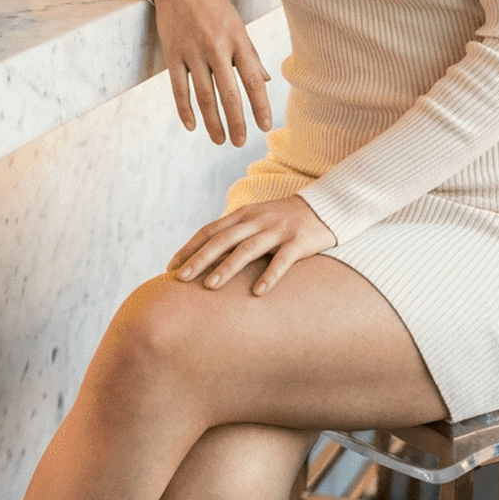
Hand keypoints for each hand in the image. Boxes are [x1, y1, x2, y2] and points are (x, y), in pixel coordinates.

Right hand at [150, 0, 273, 146]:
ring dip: (213, 122)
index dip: (260, 106)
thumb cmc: (213, 3)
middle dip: (236, 122)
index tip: (265, 126)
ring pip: (204, 95)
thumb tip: (266, 80)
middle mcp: (216, 46)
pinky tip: (192, 126)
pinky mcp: (172, 53)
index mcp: (238, 38)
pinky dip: (185, 110)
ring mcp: (192, 51)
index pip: (253, 80)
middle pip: (229, 93)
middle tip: (240, 142)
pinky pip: (178, 88)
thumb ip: (251, 54)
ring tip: (219, 140)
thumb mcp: (237, 23)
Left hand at [167, 196, 336, 295]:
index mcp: (245, 214)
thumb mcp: (257, 219)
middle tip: (181, 279)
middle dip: (200, 259)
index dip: (190, 248)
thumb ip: (235, 233)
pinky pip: (283, 260)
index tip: (171, 266)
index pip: (210, 230)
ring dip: (227, 267)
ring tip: (209, 286)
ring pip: (248, 249)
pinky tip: (258, 292)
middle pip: (223, 240)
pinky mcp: (299, 241)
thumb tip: (206, 255)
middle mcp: (258, 220)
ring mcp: (278, 230)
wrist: (326, 207)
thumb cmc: (285, 219)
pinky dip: (270, 275)